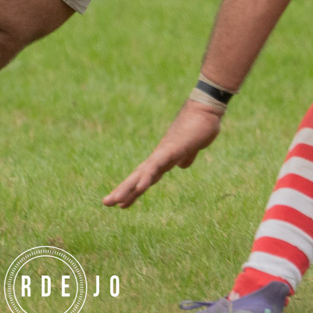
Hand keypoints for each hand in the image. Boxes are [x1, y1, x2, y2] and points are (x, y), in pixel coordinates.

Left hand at [103, 100, 224, 207]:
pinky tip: (139, 187)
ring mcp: (164, 153)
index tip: (121, 204)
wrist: (205, 109)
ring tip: (116, 201)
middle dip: (122, 191)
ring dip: (129, 188)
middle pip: (137, 177)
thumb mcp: (191, 148)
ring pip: (143, 174)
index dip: (132, 190)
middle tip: (106, 203)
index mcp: (163, 158)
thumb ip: (186, 157)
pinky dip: (147, 177)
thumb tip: (182, 165)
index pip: (144, 177)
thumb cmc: (199, 126)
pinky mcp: (173, 150)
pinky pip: (157, 166)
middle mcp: (159, 156)